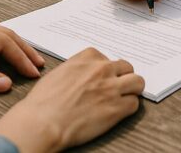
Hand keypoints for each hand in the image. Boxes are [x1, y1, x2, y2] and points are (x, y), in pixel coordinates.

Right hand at [0, 47, 143, 152]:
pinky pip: (134, 104)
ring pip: (138, 82)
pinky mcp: (117, 108)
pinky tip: (118, 113)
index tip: (103, 78)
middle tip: (116, 89)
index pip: (108, 58)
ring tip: (124, 98)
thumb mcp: (58, 73)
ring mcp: (112, 87)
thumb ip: (77, 70)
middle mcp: (102, 69)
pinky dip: (128, 109)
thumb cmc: (43, 102)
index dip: (107, 70)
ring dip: (132, 90)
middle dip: (122, 78)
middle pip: (126, 67)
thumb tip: (84, 76)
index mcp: (87, 58)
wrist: (42, 122)